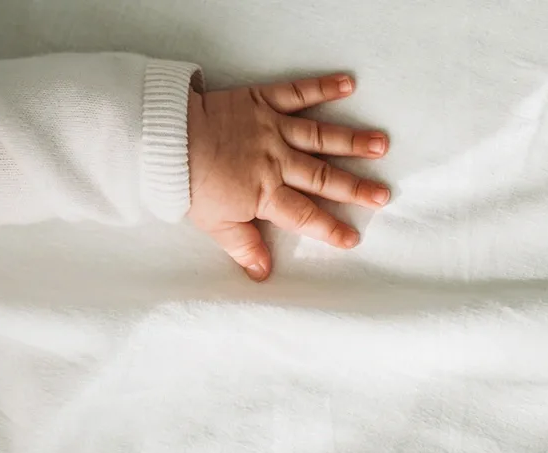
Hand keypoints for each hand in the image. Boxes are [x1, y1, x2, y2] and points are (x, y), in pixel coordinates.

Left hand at [186, 73, 390, 280]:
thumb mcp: (213, 224)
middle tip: (383, 195)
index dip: (329, 228)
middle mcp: (275, 162)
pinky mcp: (263, 101)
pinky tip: (349, 83)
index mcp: (263, 194)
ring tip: (382, 145)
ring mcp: (272, 129)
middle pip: (322, 177)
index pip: (304, 215)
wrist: (164, 138)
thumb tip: (263, 274)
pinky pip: (297, 93)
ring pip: (320, 137)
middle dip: (355, 188)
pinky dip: (322, 87)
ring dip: (352, 141)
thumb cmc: (188, 183)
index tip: (353, 238)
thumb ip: (243, 246)